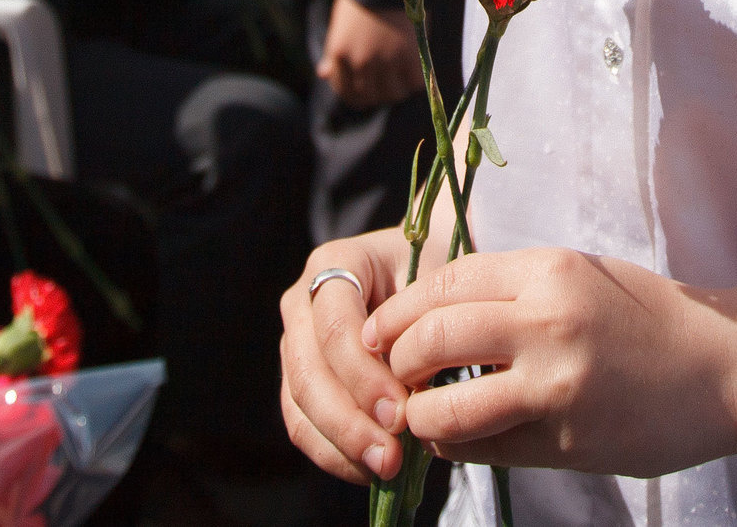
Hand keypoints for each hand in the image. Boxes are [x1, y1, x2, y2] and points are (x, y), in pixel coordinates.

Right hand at [279, 229, 415, 484]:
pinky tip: (370, 471)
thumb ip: (422, 326)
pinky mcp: (300, 380)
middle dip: (349, 419)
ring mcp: (295, 341)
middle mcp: (303, 301)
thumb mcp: (440, 287)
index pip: (334, 327)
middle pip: (308, 369)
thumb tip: (411, 391)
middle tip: (393, 456)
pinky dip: (333, 453)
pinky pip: (302, 424)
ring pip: (299, 401)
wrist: (432, 278)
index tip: (403, 413)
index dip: (363, 375)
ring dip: (340, 442)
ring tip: (386, 468)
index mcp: (335, 265)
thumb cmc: (441, 279)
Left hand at [318, 0, 418, 110]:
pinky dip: (414, 81)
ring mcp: (385, 60)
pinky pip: (414, 84)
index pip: (347, 92)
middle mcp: (360, 61)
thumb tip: (322, 74)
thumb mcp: (339, 28)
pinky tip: (412, 72)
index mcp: (339, 55)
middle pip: (370, 97)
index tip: (367, 92)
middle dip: (378, 95)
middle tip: (386, 85)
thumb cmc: (359, 3)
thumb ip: (332, 55)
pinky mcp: (409, 55)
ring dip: (397, 91)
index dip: (357, 96)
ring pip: (392, 94)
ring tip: (400, 79)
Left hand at [361, 248, 736, 478]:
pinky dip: (459, 445)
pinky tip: (460, 437)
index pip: (443, 284)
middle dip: (395, 359)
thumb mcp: (578, 276)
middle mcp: (548, 324)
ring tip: (418, 412)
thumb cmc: (647, 315)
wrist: (726, 370)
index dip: (400, 310)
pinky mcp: (570, 443)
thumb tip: (429, 311)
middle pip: (432, 339)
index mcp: (549, 271)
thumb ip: (510, 288)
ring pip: (448, 408)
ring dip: (418, 415)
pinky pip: (487, 449)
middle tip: (389, 370)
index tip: (380, 328)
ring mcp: (559, 388)